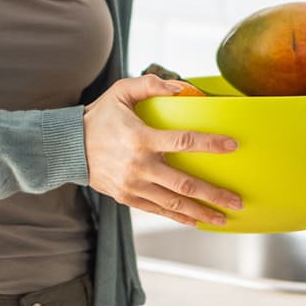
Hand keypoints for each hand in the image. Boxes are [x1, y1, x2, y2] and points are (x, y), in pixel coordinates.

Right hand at [83, 75, 242, 226]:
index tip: (232, 145)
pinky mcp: (127, 197)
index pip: (183, 142)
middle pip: (185, 184)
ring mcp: (133, 186)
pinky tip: (197, 220)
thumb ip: (150, 84)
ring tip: (223, 218)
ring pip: (174, 204)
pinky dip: (179, 217)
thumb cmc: (99, 117)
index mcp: (141, 139)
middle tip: (238, 201)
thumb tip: (182, 87)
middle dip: (214, 194)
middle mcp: (139, 167)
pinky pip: (158, 210)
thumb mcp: (120, 91)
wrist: (68, 148)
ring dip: (201, 212)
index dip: (210, 144)